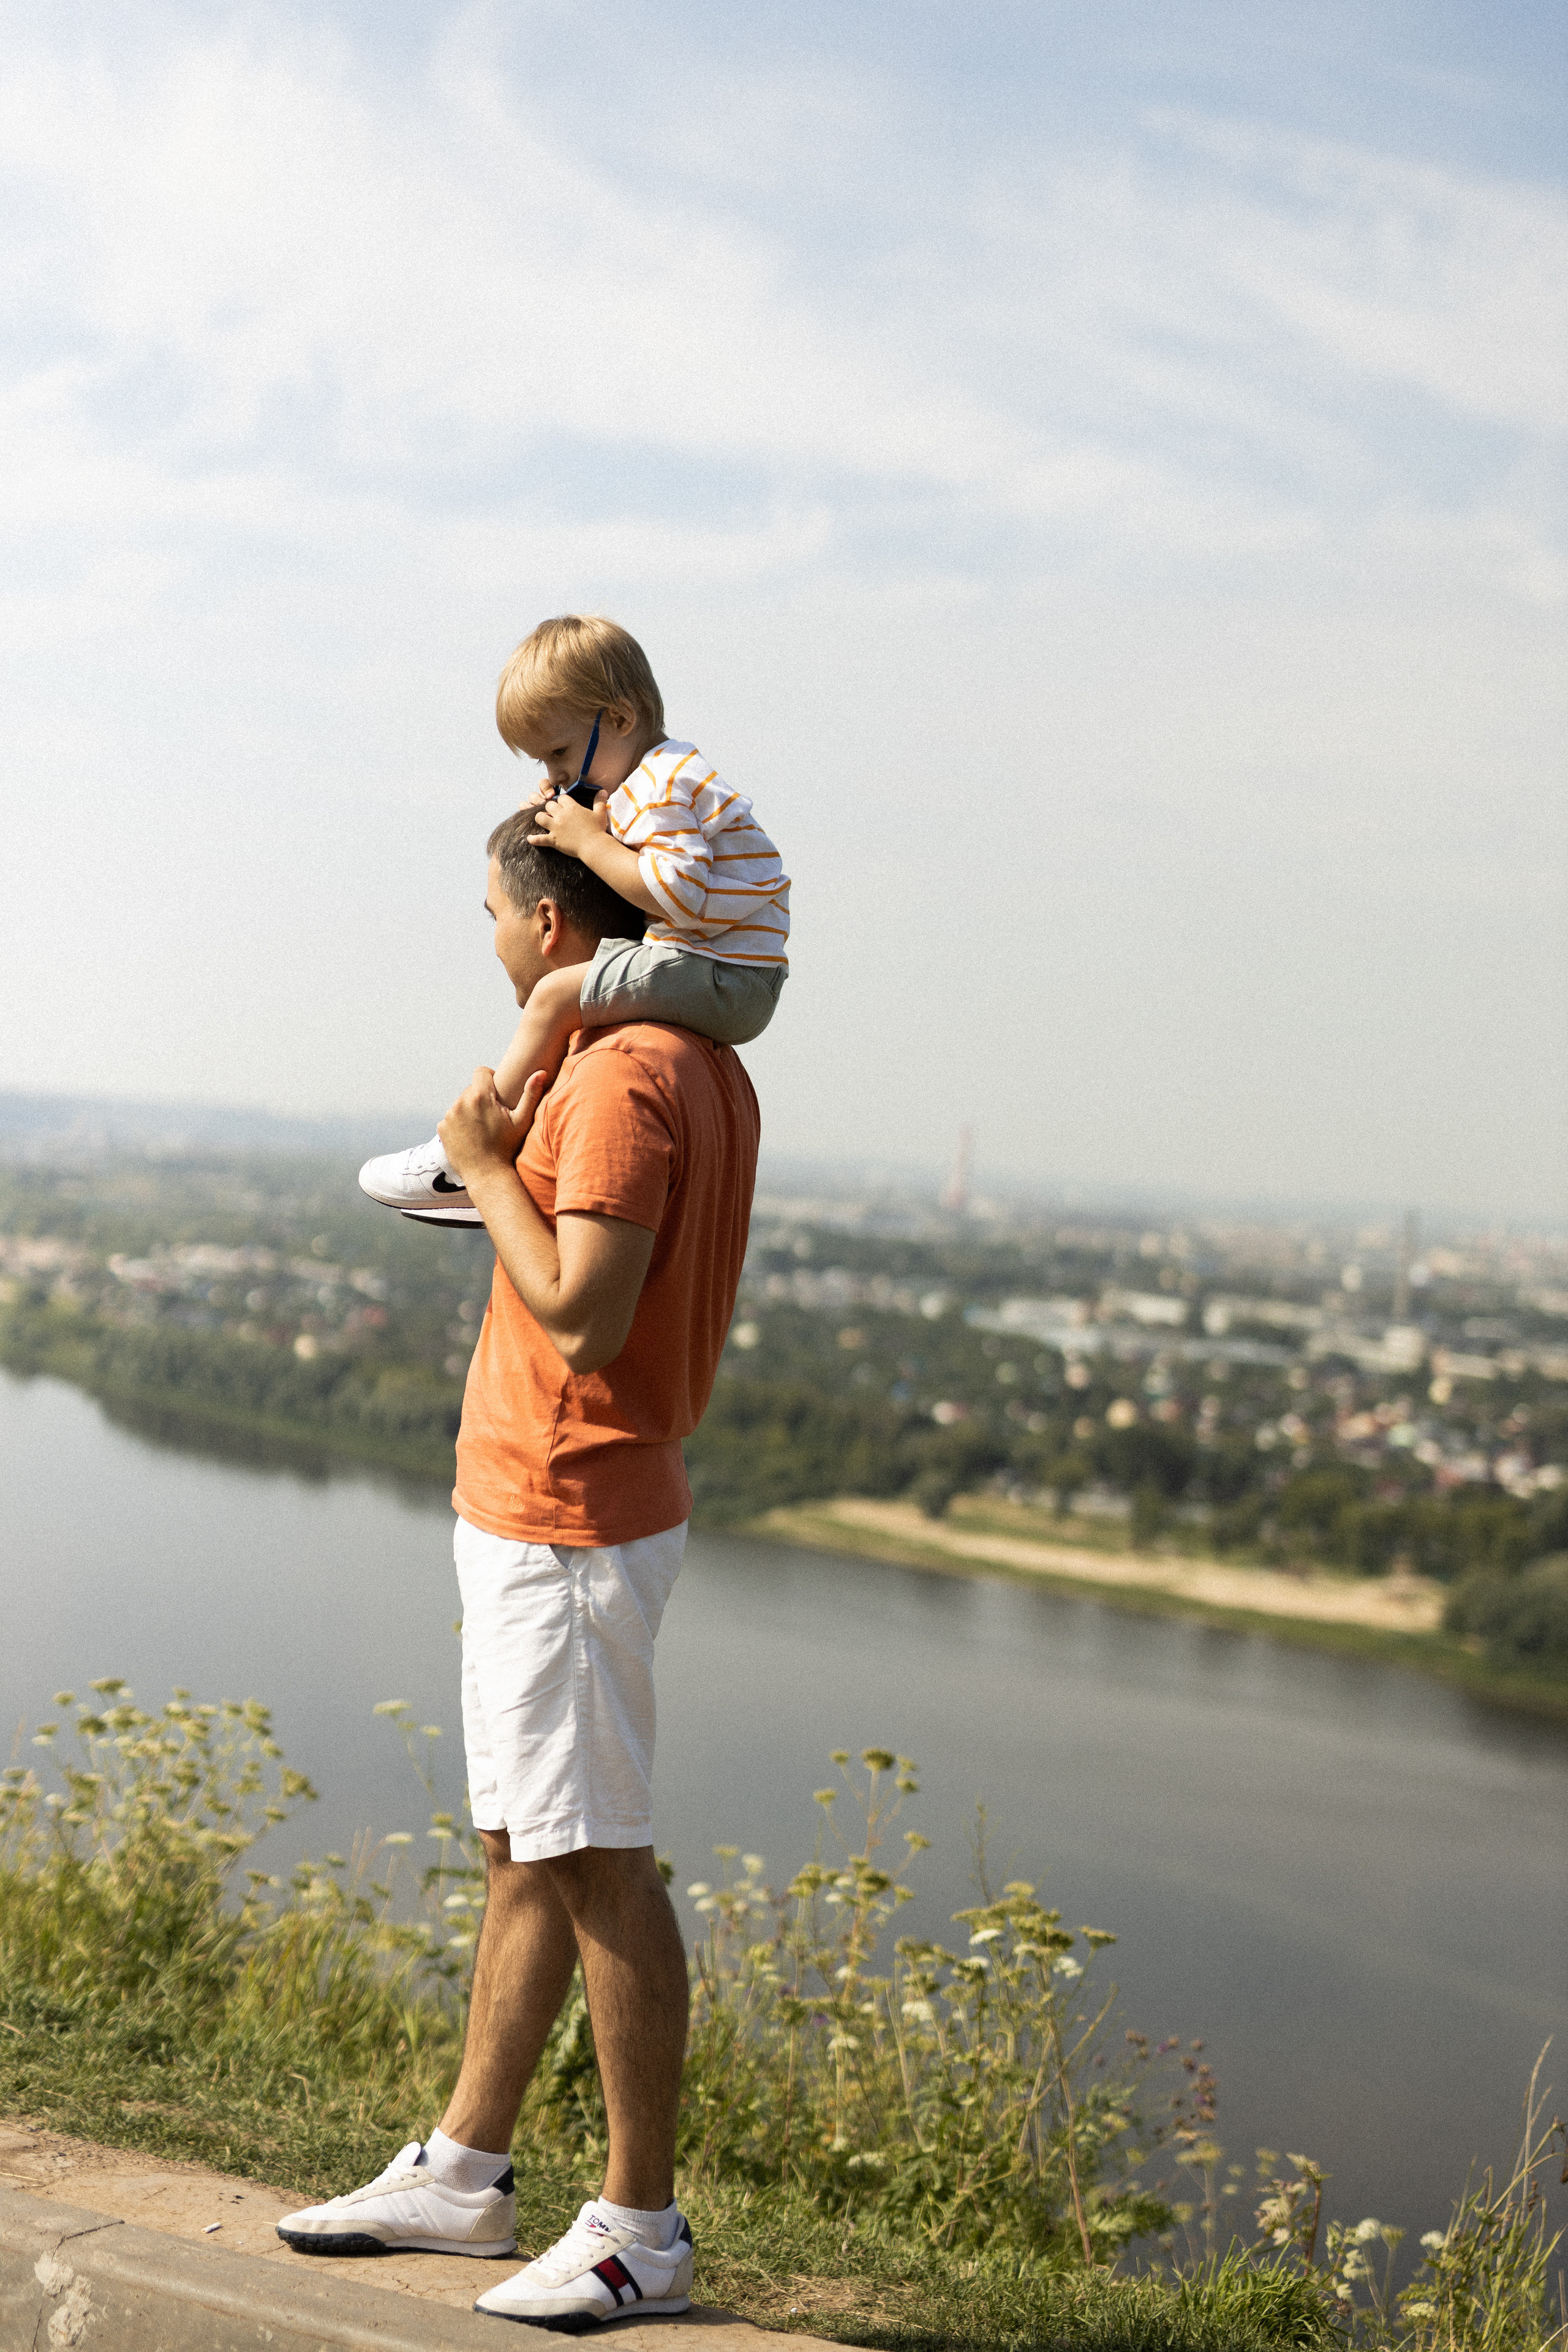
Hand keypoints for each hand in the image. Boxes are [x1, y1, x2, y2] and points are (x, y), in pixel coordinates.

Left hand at [438, 1067, 546, 1189]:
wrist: (487, 1174)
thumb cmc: (507, 1148)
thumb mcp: (522, 1121)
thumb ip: (531, 1094)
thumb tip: (541, 1072)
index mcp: (480, 1096)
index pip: (482, 1071)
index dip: (491, 1078)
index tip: (497, 1092)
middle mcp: (461, 1102)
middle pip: (472, 1089)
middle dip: (481, 1097)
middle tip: (492, 1115)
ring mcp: (449, 1115)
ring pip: (461, 1103)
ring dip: (470, 1110)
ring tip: (482, 1128)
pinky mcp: (442, 1128)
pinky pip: (452, 1118)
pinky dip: (459, 1123)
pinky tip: (471, 1135)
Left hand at [525, 788, 610, 859]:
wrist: (594, 846)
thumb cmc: (597, 830)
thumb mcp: (600, 814)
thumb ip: (600, 801)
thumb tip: (603, 792)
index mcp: (572, 807)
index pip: (561, 798)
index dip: (563, 802)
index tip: (566, 807)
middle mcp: (562, 815)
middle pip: (548, 805)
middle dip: (550, 809)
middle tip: (555, 814)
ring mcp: (556, 827)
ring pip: (539, 817)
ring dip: (541, 819)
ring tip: (544, 822)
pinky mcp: (553, 840)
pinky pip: (539, 839)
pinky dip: (534, 839)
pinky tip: (530, 838)